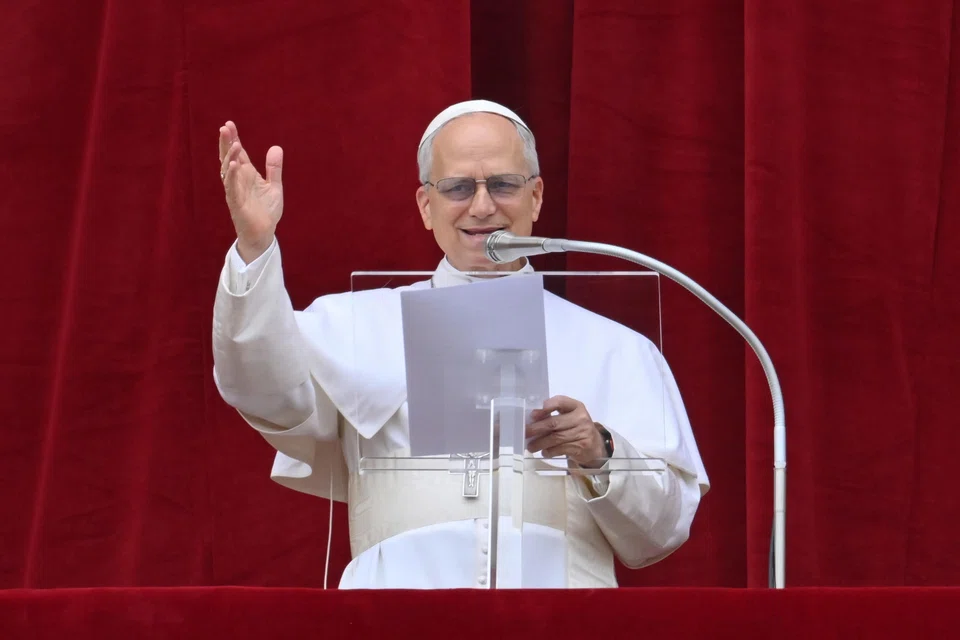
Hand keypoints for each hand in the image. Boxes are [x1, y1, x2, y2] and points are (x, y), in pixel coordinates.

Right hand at [218, 121, 283, 262]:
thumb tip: (276, 147)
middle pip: (228, 158)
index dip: (233, 139)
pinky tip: (233, 165)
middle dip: (226, 143)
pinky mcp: (236, 204)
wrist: (263, 234)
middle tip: (224, 127)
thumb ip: (274, 168)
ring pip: (228, 172)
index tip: (229, 124)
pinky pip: (231, 189)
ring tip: (234, 144)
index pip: (238, 153)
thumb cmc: (266, 211)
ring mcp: (235, 192)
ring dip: (230, 157)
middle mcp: (238, 181)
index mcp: (246, 175)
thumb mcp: (274, 186)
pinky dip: (231, 177)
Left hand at [525, 395, 605, 466]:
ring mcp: (583, 433)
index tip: (532, 415)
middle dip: (537, 429)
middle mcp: (581, 418)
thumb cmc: (577, 428)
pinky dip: (550, 451)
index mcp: (577, 406)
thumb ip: (554, 414)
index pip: (560, 402)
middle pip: (554, 423)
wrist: (596, 445)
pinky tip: (544, 452)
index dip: (546, 407)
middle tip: (525, 433)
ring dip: (540, 443)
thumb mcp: (570, 417)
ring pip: (556, 438)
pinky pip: (561, 449)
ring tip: (531, 446)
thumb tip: (533, 419)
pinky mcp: (582, 446)